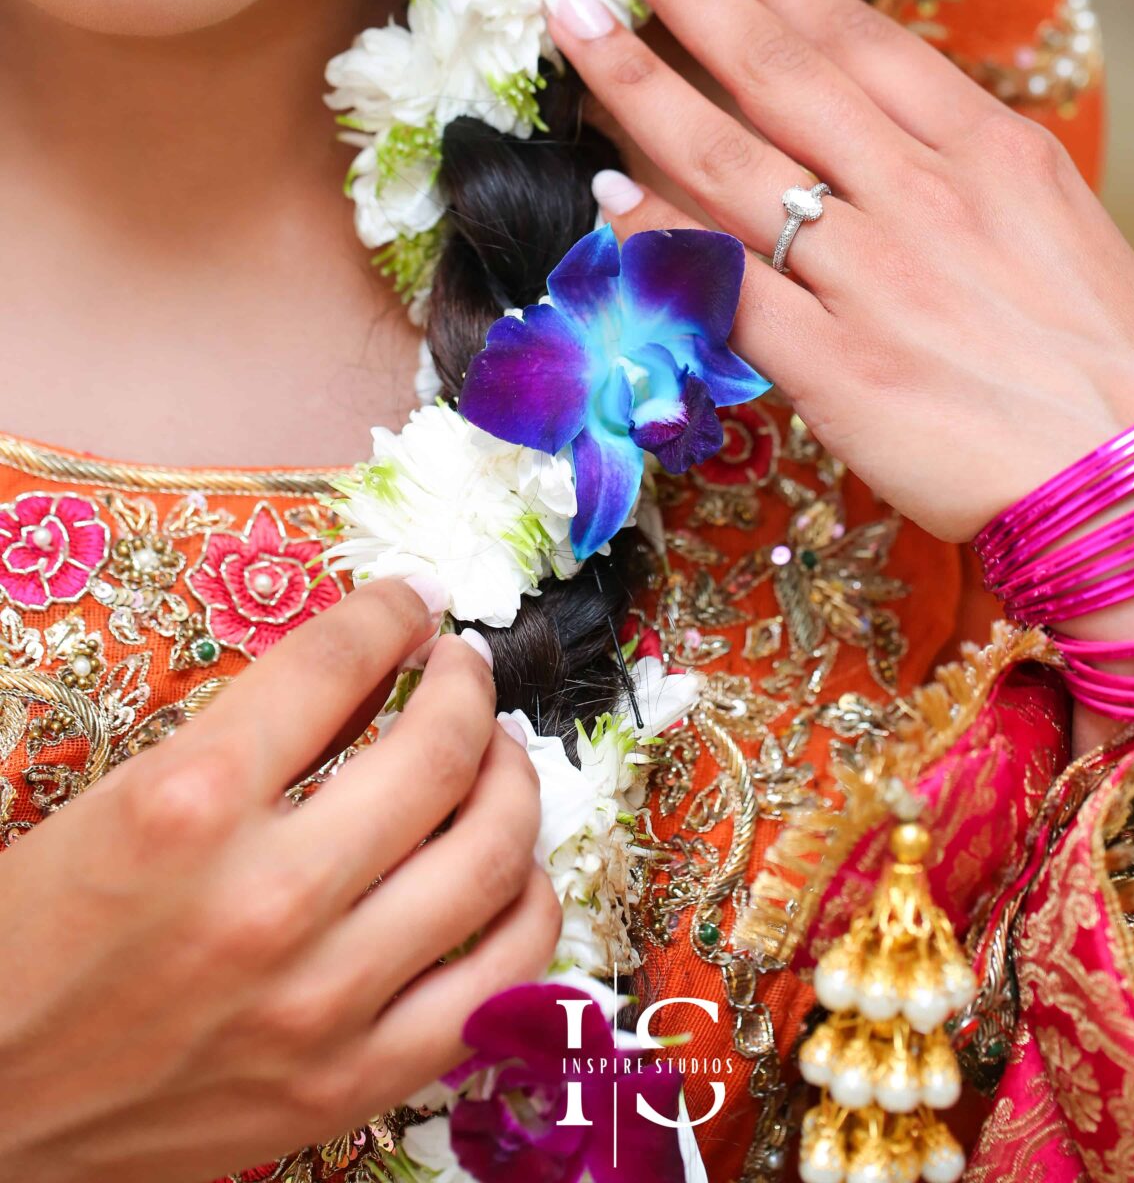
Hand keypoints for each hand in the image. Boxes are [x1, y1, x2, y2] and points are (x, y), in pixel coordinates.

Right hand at [0, 582, 559, 1182]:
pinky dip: (529, 912)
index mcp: (189, 804)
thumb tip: (373, 661)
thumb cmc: (33, 942)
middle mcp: (266, 899)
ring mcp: (318, 1003)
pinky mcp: (346, 1085)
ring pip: (491, 860)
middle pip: (440, 752)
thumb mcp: (120, 799)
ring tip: (496, 757)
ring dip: (513, 782)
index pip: (339, 659)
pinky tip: (515, 874)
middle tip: (461, 671)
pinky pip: (497, 988)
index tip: (412, 603)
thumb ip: (254, 731)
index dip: (392, 611)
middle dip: (468, 686)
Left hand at [548, 0, 1133, 547]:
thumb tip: (847, 127)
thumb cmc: (1100, 352)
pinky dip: (658, 235)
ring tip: (573, 23)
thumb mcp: (1046, 218)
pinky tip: (607, 191)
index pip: (852, 36)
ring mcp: (878, 279)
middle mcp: (926, 195)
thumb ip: (949, 163)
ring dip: (637, 83)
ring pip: (729, 158)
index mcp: (988, 148)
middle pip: (775, 68)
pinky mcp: (841, 370)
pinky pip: (725, 285)